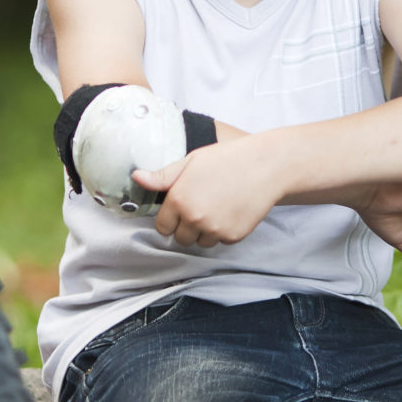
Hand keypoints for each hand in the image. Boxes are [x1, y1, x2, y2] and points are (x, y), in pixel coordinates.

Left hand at [133, 139, 281, 247]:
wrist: (265, 166)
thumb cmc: (227, 159)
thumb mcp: (191, 161)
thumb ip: (163, 175)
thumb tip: (136, 177)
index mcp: (179, 199)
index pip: (162, 226)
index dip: (169, 219)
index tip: (180, 210)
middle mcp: (194, 218)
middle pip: (180, 238)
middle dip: (187, 227)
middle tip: (201, 207)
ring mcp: (214, 229)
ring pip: (201, 243)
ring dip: (204, 232)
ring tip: (217, 208)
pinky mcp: (232, 236)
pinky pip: (220, 242)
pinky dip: (223, 232)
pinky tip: (231, 211)